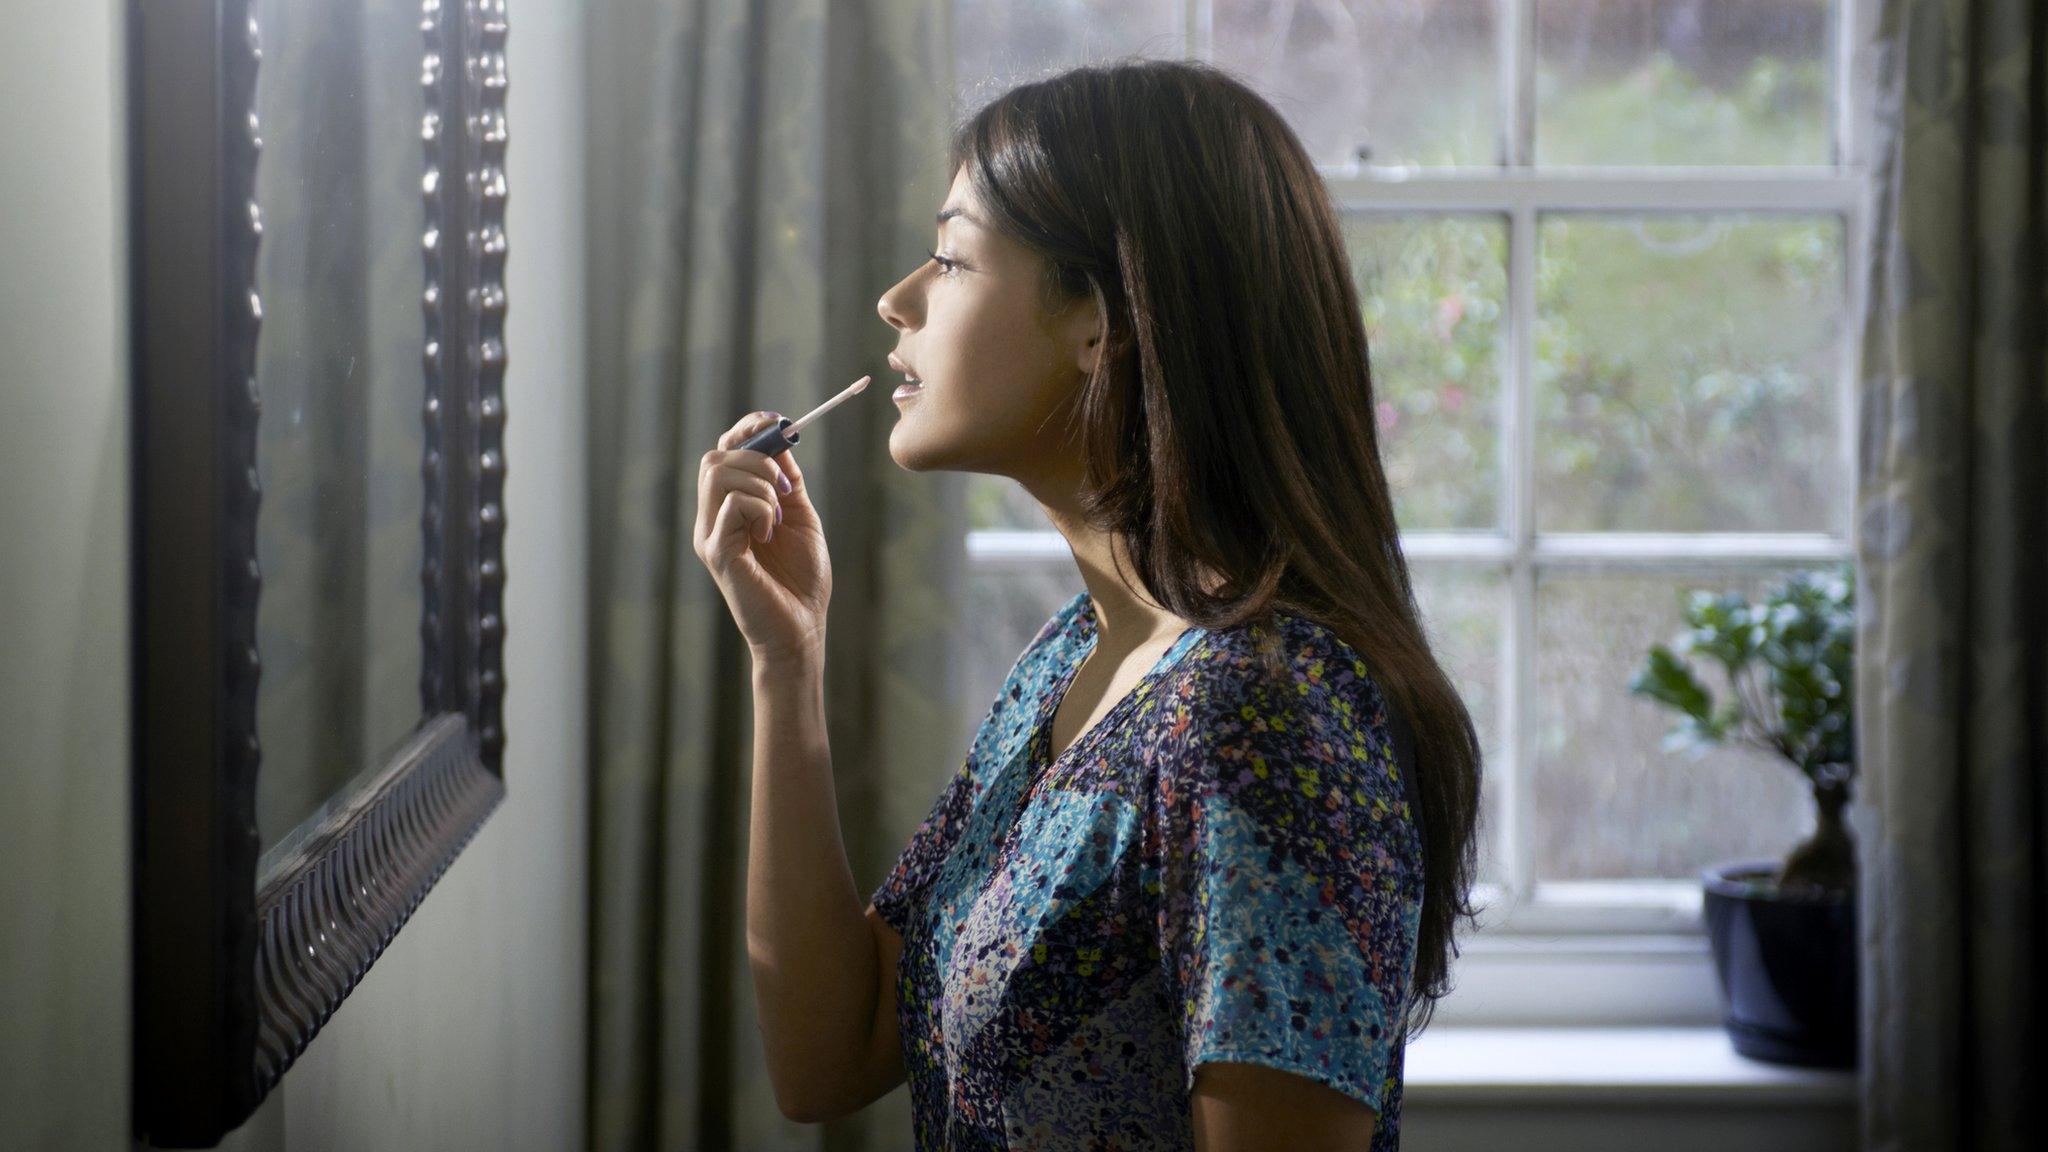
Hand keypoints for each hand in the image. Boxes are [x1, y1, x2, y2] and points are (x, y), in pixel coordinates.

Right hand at [693, 411, 830, 664]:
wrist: (801, 629)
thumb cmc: (801, 580)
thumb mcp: (800, 517)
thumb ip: (788, 481)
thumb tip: (781, 438)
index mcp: (728, 508)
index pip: (723, 452)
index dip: (747, 429)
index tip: (778, 422)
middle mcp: (710, 518)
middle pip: (715, 457)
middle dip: (757, 456)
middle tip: (787, 487)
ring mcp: (709, 534)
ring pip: (718, 472)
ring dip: (761, 482)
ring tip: (779, 514)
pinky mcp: (716, 552)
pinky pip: (732, 503)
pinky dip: (761, 508)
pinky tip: (770, 534)